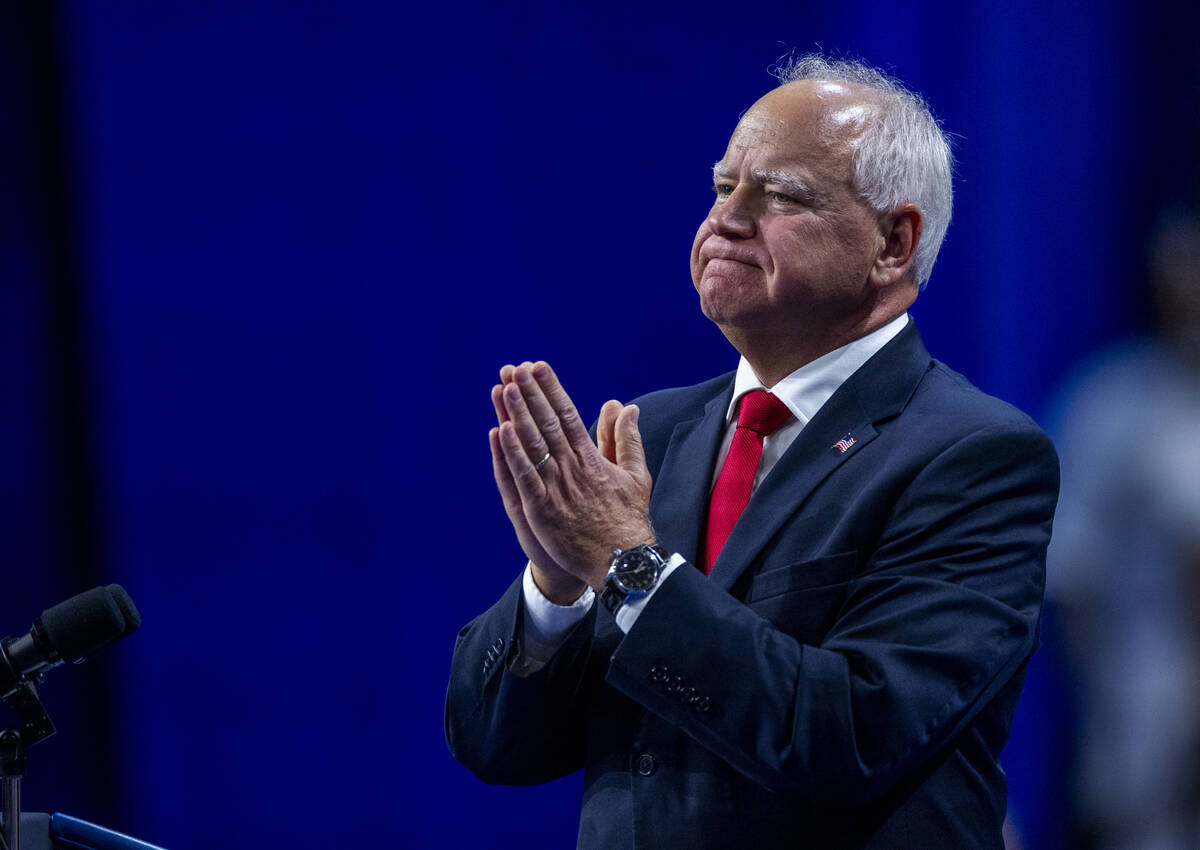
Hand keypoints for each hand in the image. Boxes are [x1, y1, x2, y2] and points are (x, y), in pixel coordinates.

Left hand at [494, 361, 653, 589]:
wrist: (622, 560)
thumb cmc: (628, 519)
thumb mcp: (635, 474)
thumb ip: (626, 439)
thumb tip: (627, 407)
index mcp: (592, 458)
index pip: (569, 414)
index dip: (551, 389)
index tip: (538, 367)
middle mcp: (573, 468)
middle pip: (547, 422)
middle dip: (530, 393)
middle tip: (514, 368)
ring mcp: (556, 488)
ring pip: (533, 444)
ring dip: (518, 414)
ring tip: (505, 387)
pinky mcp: (543, 510)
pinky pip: (523, 476)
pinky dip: (512, 453)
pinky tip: (500, 431)